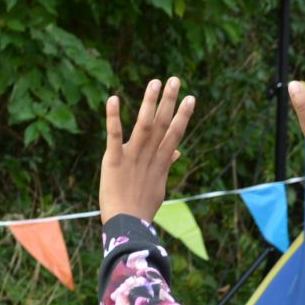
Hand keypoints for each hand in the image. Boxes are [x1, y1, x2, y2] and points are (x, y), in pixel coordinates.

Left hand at [99, 77, 194, 224]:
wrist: (127, 225)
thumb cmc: (141, 208)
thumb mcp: (158, 186)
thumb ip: (166, 165)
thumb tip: (177, 152)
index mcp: (160, 162)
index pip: (174, 134)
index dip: (183, 116)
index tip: (190, 98)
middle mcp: (149, 156)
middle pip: (162, 124)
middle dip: (169, 101)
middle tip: (175, 79)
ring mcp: (132, 157)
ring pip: (143, 125)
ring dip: (149, 102)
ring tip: (155, 82)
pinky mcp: (113, 160)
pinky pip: (114, 135)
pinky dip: (114, 117)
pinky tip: (114, 98)